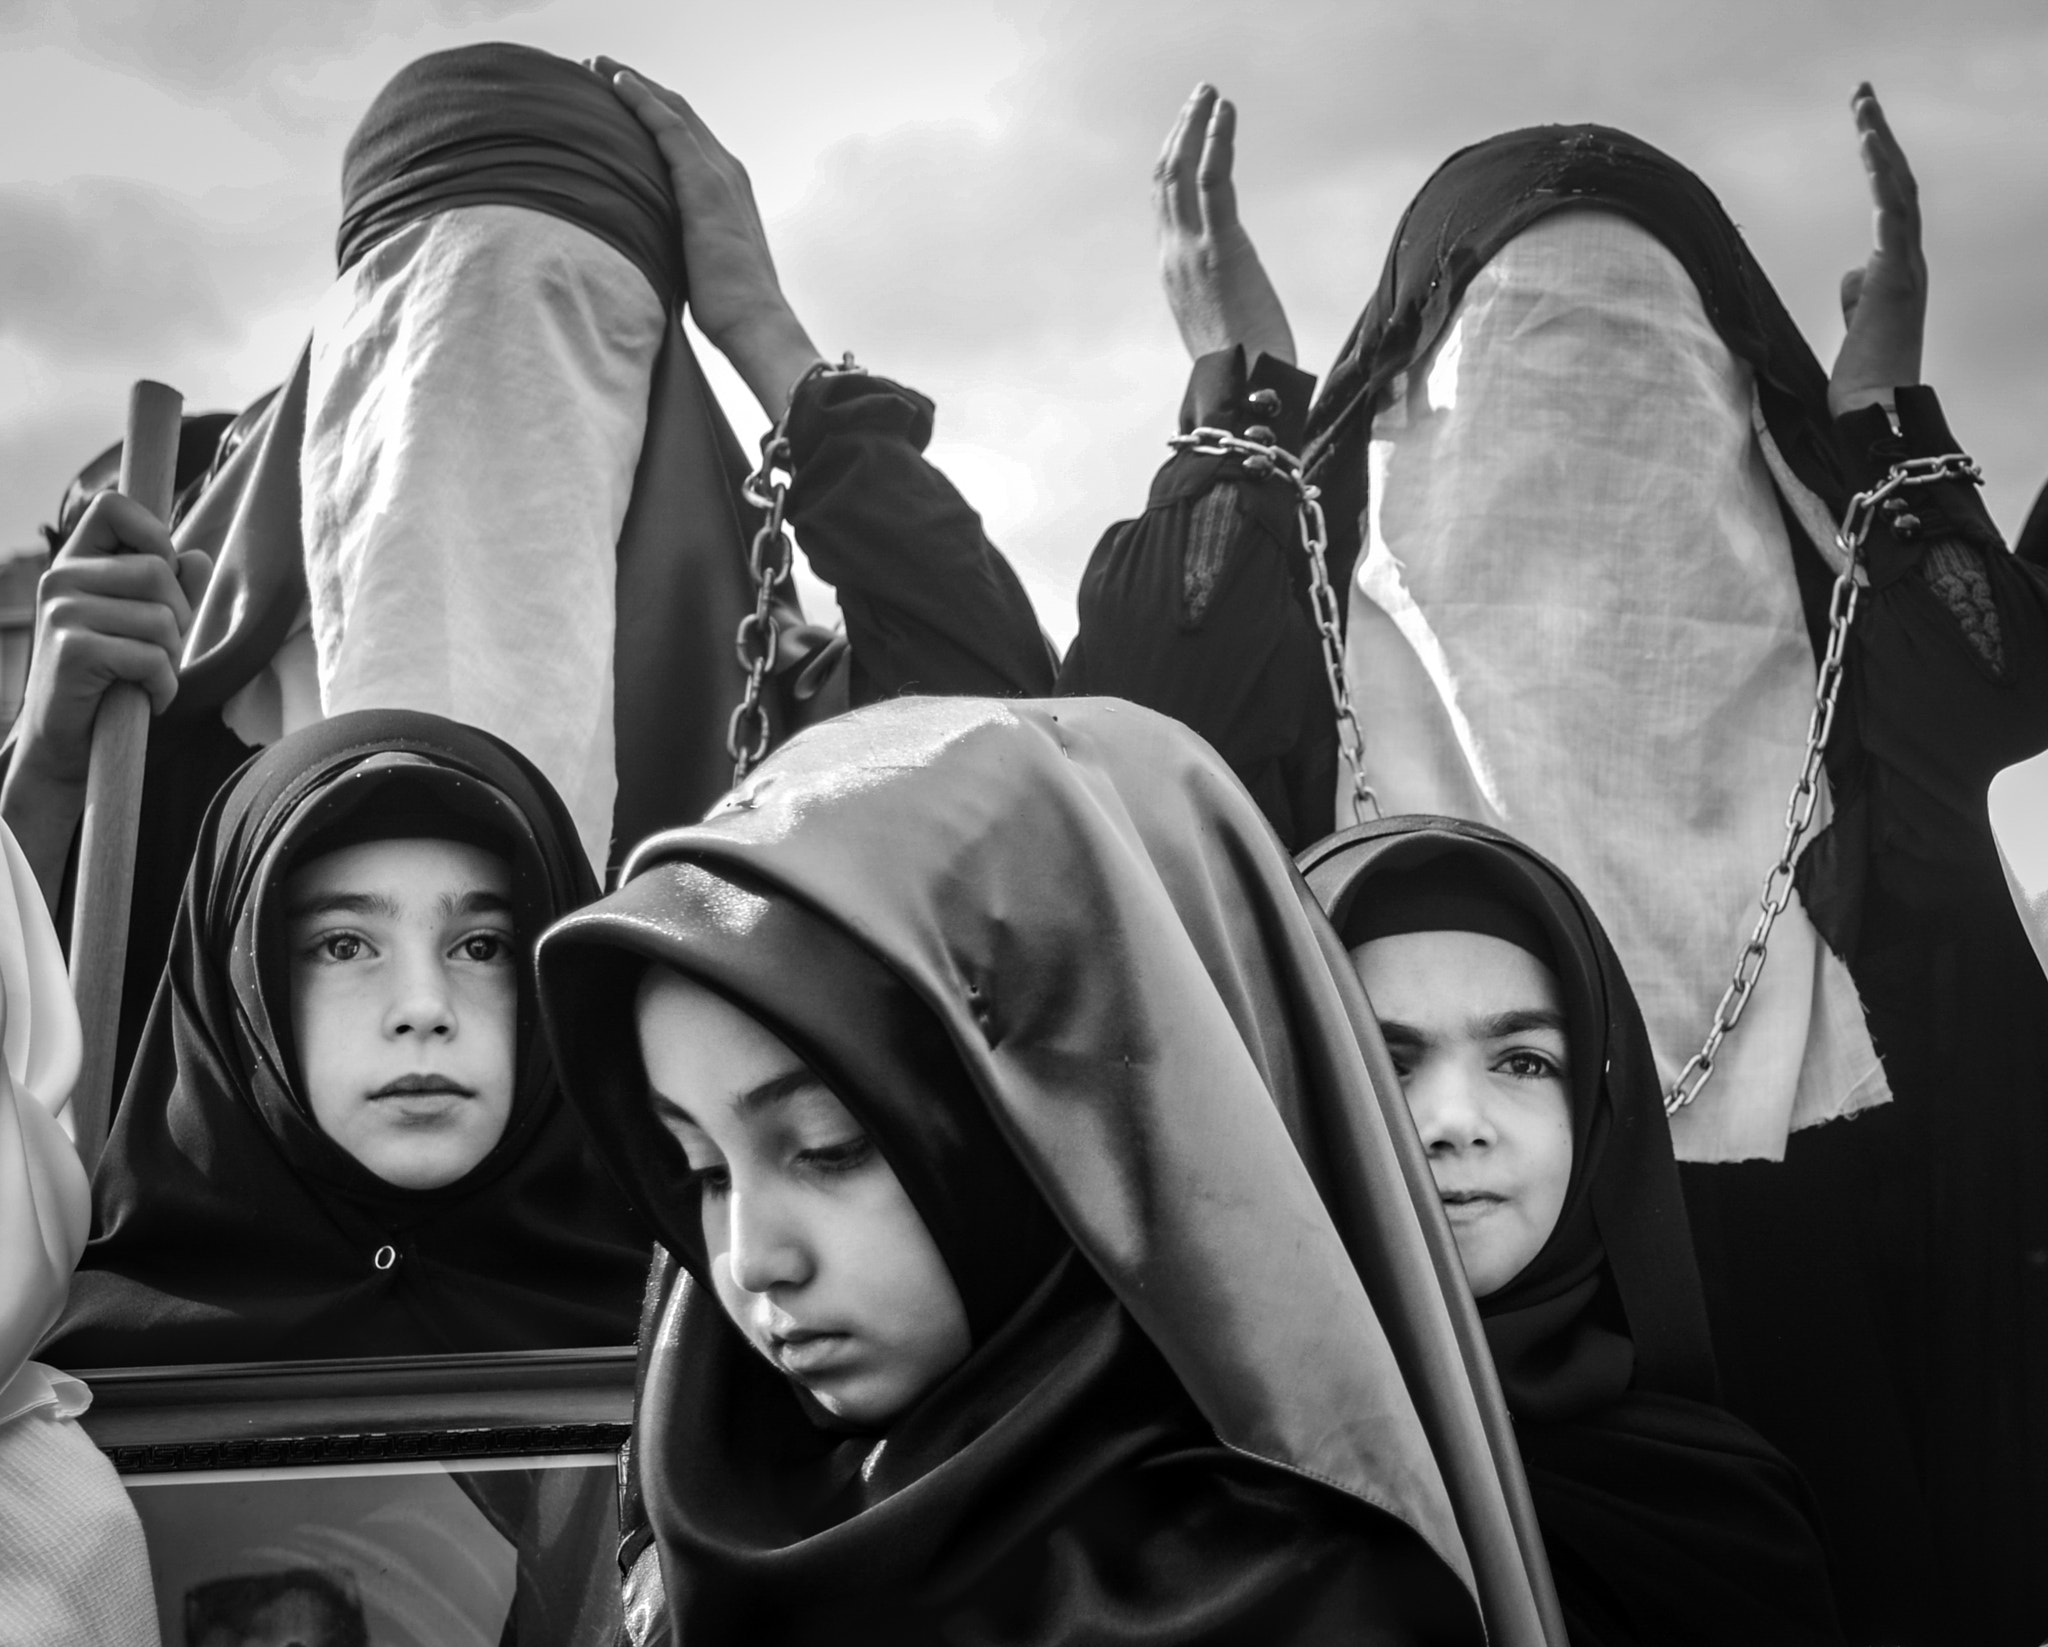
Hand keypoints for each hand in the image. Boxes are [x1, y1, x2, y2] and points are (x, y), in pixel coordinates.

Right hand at [2, 493, 207, 902]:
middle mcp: (61, 579)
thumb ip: (173, 589)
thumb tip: (197, 557)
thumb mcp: (145, 626)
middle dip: (181, 617)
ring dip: (172, 657)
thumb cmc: (113, 678)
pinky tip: (147, 698)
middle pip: (159, 570)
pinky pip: (151, 657)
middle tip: (162, 649)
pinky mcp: (71, 650)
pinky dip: (164, 686)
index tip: (164, 568)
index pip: (113, 506)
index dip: (154, 531)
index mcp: (76, 563)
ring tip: (148, 676)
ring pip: (162, 618)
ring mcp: (62, 613)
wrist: (69, 742)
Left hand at [594, 57, 823, 416]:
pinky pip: (668, 127)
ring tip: (597, 66)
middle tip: (600, 70)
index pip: (688, 137)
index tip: (620, 98)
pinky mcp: (705, 184)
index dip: (655, 112)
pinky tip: (617, 84)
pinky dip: (642, 100)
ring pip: (672, 111)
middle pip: (680, 114)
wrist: (757, 324)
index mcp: (728, 192)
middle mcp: (729, 173)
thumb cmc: (729, 311)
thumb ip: (679, 244)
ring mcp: (720, 175)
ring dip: (634, 83)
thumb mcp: (699, 267)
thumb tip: (647, 253)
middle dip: (640, 87)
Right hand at [1155, 85, 1294, 367]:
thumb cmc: (1244, 366)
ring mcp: (1191, 250)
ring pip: (1180, 170)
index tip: (1188, 133)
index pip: (1164, 206)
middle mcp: (1173, 256)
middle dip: (1179, 133)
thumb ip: (1222, 298)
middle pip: (1163, 180)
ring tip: (1211, 94)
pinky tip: (1226, 113)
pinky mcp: (1220, 246)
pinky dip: (1217, 140)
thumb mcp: (1225, 324)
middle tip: (1198, 98)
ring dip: (1195, 125)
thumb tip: (1237, 298)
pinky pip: (1211, 179)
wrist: (1243, 388)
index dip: (1172, 163)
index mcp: (1173, 273)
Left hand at [1828, 83, 1924, 417]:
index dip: (1879, 164)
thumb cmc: (1862, 379)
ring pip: (1897, 190)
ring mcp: (1906, 268)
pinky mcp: (1895, 277)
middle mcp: (1908, 262)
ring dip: (1879, 144)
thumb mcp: (1854, 325)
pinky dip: (1881, 175)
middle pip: (1897, 184)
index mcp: (1898, 272)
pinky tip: (1869, 142)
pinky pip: (1891, 214)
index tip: (1864, 128)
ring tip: (1863, 107)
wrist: (1874, 412)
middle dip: (1880, 138)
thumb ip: (1858, 294)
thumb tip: (1855, 274)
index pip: (1890, 203)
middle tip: (1862, 96)